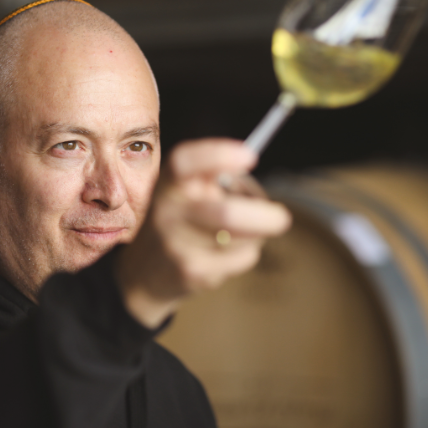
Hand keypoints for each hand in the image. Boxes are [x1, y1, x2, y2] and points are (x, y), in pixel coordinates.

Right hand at [115, 139, 290, 327]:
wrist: (146, 272)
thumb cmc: (183, 220)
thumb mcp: (189, 191)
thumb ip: (218, 175)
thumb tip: (256, 182)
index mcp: (168, 183)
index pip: (183, 162)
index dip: (217, 155)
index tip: (251, 156)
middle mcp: (166, 211)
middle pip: (226, 215)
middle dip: (264, 217)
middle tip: (282, 217)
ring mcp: (175, 244)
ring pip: (239, 238)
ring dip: (256, 235)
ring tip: (244, 233)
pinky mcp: (189, 272)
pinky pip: (240, 259)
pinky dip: (247, 254)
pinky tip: (228, 254)